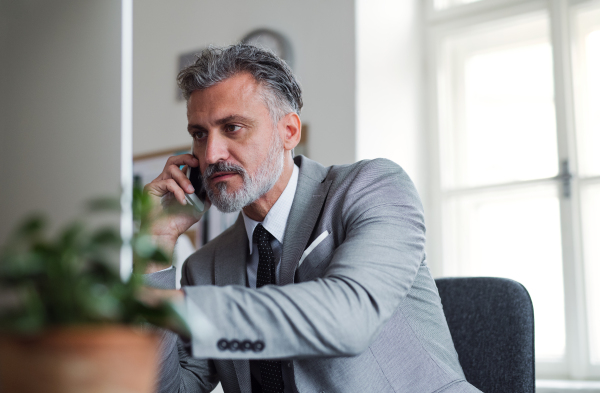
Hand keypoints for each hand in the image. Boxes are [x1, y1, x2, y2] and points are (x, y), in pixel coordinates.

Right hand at [142, 154, 209, 271]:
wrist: (165, 234)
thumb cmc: (178, 223)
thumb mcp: (197, 208)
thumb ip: (204, 197)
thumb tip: (213, 188)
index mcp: (175, 184)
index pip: (181, 166)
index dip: (190, 161)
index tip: (201, 164)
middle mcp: (164, 182)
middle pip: (173, 160)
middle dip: (186, 158)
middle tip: (196, 164)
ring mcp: (157, 184)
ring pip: (171, 169)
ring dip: (184, 179)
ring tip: (190, 192)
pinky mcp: (151, 188)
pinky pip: (167, 182)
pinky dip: (178, 191)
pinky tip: (182, 201)